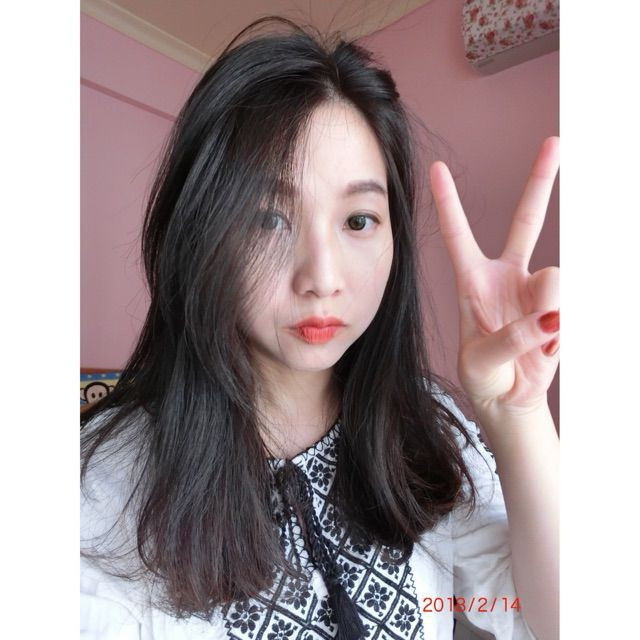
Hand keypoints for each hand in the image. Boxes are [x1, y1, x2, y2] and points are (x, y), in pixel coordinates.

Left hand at [429, 137, 559, 420]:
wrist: (510, 399)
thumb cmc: (483, 376)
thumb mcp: (480, 361)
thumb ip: (510, 339)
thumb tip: (547, 318)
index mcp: (472, 282)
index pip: (458, 235)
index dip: (449, 203)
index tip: (437, 168)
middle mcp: (506, 276)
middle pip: (525, 221)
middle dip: (539, 181)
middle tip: (552, 142)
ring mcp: (536, 289)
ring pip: (556, 278)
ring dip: (551, 310)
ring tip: (539, 339)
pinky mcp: (561, 306)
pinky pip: (572, 305)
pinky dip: (562, 330)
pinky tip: (550, 344)